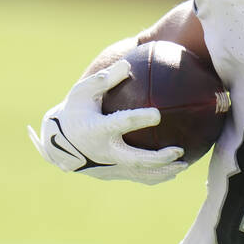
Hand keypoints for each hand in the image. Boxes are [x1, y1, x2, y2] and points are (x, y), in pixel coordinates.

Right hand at [27, 59, 187, 185]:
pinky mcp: (114, 174)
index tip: (157, 114)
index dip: (138, 119)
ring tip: (184, 165)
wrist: (59, 144)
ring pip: (140, 173)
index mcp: (97, 129)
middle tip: (178, 150)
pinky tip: (174, 171)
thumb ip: (104, 80)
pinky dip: (157, 177)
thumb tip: (127, 65)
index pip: (120, 124)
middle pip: (135, 159)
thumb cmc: (76, 111)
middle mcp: (104, 152)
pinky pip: (138, 178)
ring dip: (163, 171)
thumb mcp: (82, 93)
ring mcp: (110, 167)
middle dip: (158, 158)